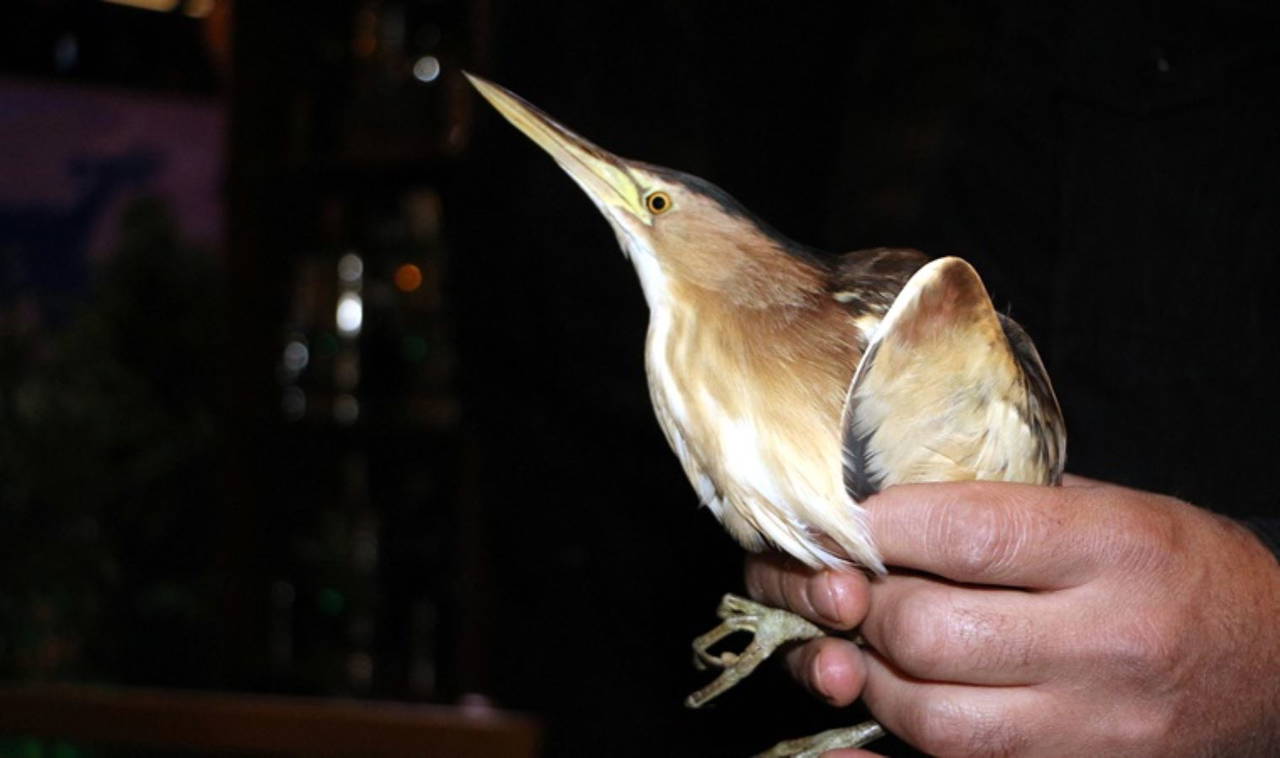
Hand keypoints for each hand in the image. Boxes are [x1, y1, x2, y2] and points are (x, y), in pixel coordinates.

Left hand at [745, 477, 1279, 756]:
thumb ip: (1002, 507)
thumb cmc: (1182, 572)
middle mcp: (1108, 644)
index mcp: (1116, 550)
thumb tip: (873, 512)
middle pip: (929, 634)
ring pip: (932, 721)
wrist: (1276, 668)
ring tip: (861, 649)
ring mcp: (1095, 729)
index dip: (874, 527)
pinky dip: (888, 753)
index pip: (962, 535)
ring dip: (869, 681)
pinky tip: (850, 731)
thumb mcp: (1111, 508)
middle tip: (848, 589)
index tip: (842, 521)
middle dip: (862, 608)